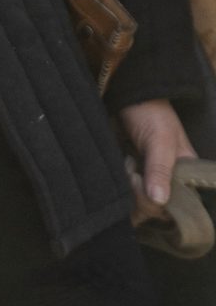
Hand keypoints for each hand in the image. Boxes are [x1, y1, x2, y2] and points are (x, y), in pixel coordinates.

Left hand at [120, 98, 193, 214]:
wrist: (127, 97)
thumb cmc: (150, 114)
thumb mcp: (160, 141)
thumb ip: (160, 170)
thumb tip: (159, 201)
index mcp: (186, 176)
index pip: (177, 208)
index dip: (157, 204)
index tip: (141, 183)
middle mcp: (170, 181)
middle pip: (156, 208)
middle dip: (139, 195)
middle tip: (131, 171)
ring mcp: (149, 179)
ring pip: (139, 203)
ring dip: (128, 191)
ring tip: (127, 165)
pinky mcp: (132, 175)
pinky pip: (126, 193)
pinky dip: (119, 187)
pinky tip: (120, 170)